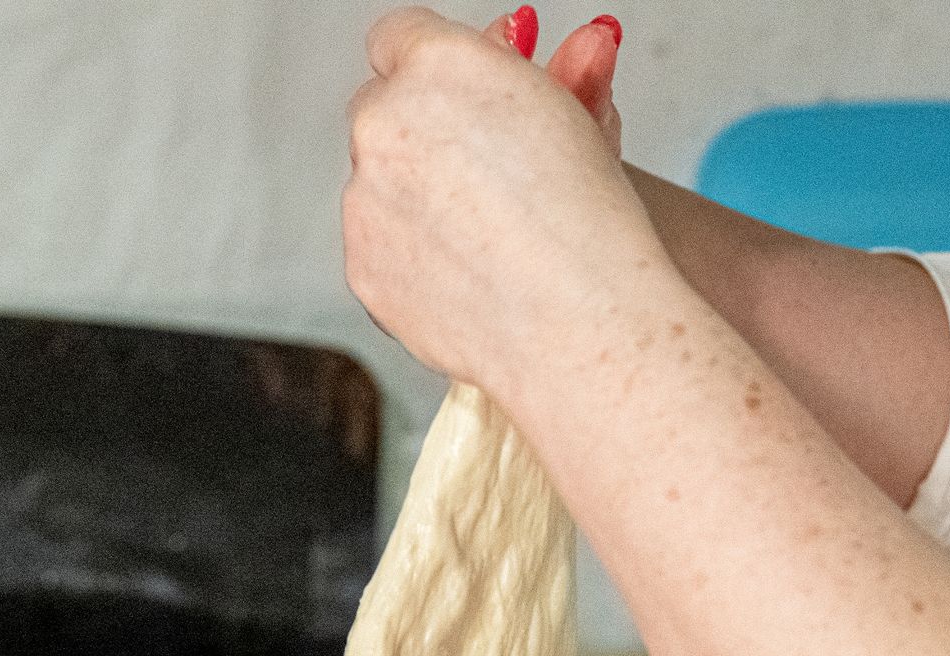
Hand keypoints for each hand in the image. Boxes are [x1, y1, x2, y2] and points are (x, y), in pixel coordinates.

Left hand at [343, 8, 658, 392]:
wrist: (579, 323)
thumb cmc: (589, 223)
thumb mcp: (582, 121)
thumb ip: (561, 71)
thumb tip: (567, 40)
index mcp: (438, 66)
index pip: (401, 37)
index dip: (436, 72)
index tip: (464, 102)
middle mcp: (385, 122)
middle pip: (381, 109)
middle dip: (422, 134)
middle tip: (486, 173)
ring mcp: (364, 198)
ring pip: (376, 183)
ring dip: (417, 198)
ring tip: (490, 235)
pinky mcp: (361, 265)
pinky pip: (377, 247)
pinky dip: (412, 256)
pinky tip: (471, 271)